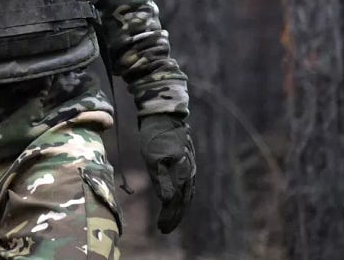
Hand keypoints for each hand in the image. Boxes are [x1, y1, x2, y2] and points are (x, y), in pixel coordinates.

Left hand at [140, 114, 195, 232]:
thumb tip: (168, 200)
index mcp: (181, 173)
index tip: (161, 228)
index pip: (176, 202)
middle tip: (164, 228)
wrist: (164, 115)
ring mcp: (190, 166)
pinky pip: (187, 184)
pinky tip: (177, 199)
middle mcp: (189, 172)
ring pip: (187, 193)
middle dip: (174, 216)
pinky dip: (182, 195)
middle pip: (183, 200)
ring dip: (179, 207)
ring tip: (171, 218)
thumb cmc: (155, 135)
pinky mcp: (187, 161)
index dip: (169, 216)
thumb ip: (162, 179)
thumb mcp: (153, 157)